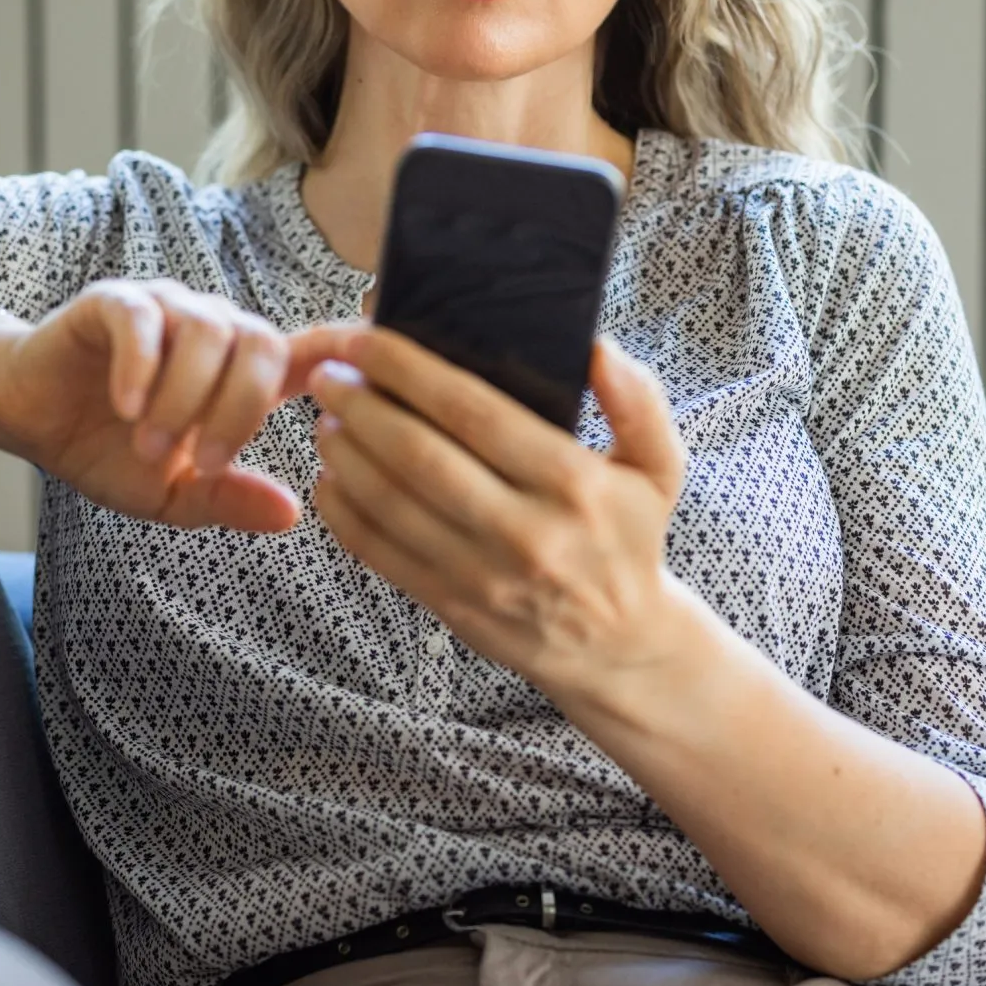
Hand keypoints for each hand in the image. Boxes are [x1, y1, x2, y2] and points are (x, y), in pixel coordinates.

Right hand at [0, 280, 341, 532]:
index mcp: (241, 370)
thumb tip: (292, 513)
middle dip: (238, 410)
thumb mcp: (172, 494)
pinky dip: (143, 366)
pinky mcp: (114, 302)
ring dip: (186, 399)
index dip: (345, 351)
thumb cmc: (110, 450)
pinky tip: (129, 409)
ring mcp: (166, 308)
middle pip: (262, 343)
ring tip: (153, 448)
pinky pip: (143, 319)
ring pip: (208, 332)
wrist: (30, 421)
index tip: (364, 375)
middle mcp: (213, 328)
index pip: (310, 348)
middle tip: (201, 462)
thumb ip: (228, 498)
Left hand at [299, 325, 693, 697]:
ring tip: (326, 418)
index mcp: (573, 483)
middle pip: (419, 456)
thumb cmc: (629, 536)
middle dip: (362, 406)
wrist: (620, 645)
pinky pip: (381, 554)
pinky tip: (331, 478)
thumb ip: (637, 400)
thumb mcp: (658, 466)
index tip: (365, 340)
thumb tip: (596, 347)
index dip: (408, 370)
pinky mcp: (453, 607)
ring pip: (391, 504)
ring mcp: (484, 576)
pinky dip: (344, 512)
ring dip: (345, 454)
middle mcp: (526, 532)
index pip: (474, 411)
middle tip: (330, 374)